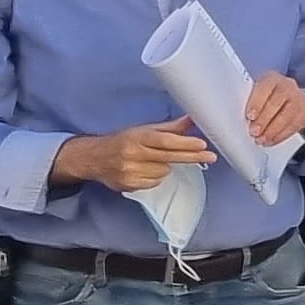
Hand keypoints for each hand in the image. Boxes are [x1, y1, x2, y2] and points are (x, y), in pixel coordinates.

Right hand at [52, 120, 214, 193]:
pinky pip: (155, 182)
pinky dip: (155, 177)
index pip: (165, 141)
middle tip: (211, 157)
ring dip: (165, 166)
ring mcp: (130, 172)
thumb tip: (191, 119)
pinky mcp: (129, 185)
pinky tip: (145, 170)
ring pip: (164, 172)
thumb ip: (169, 128)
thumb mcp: (143, 130)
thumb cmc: (122, 141)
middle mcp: (132, 154)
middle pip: (168, 157)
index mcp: (136, 137)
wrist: (93, 158)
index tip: (202, 144)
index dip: (185, 144)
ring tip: (151, 160)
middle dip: (191, 156)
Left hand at [242, 73, 304, 147]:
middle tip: (254, 131)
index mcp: (272, 79)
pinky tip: (271, 140)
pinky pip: (294, 126)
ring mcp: (299, 99)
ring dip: (272, 131)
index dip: (257, 102)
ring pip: (287, 116)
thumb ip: (251, 101)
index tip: (250, 116)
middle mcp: (288, 86)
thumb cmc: (269, 97)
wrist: (293, 99)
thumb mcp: (259, 93)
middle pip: (277, 102)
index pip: (266, 87)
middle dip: (264, 119)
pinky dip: (280, 136)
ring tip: (261, 139)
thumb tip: (239, 117)